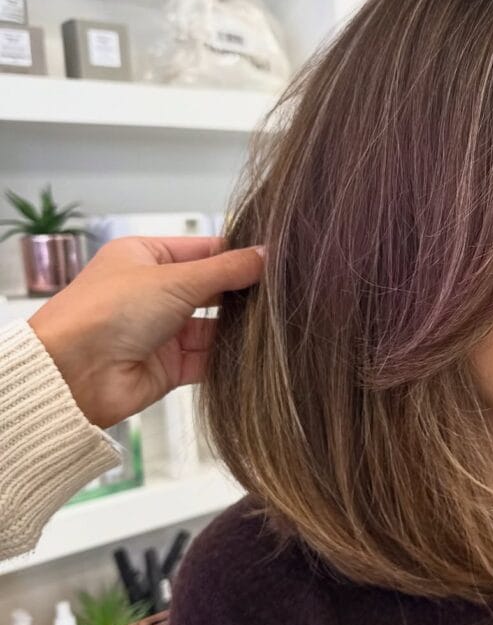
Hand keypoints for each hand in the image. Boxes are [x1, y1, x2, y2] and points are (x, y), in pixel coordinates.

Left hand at [27, 236, 263, 428]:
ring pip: (213, 325)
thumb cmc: (112, 310)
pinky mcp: (168, 366)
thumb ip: (227, 269)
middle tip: (287, 292)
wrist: (73, 374)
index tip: (278, 257)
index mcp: (145, 257)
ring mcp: (161, 330)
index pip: (203, 250)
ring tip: (281, 321)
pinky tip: (261, 352)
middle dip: (243, 291)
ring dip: (240, 326)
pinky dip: (230, 357)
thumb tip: (269, 253)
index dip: (238, 253)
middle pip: (211, 288)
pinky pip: (208, 359)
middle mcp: (154, 291)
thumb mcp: (175, 279)